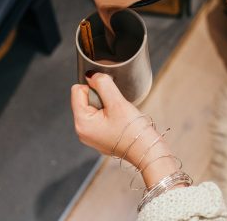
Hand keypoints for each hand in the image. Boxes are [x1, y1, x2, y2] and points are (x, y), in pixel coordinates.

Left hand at [71, 72, 178, 186]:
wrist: (148, 152)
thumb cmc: (134, 132)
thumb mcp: (117, 103)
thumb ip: (103, 84)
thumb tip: (92, 75)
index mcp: (81, 123)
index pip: (77, 91)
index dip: (94, 88)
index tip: (109, 98)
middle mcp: (82, 131)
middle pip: (85, 98)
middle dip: (101, 98)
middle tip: (116, 110)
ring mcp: (90, 136)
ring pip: (93, 107)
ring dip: (107, 106)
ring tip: (119, 117)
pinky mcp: (99, 137)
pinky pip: (100, 117)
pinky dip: (110, 115)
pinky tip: (120, 123)